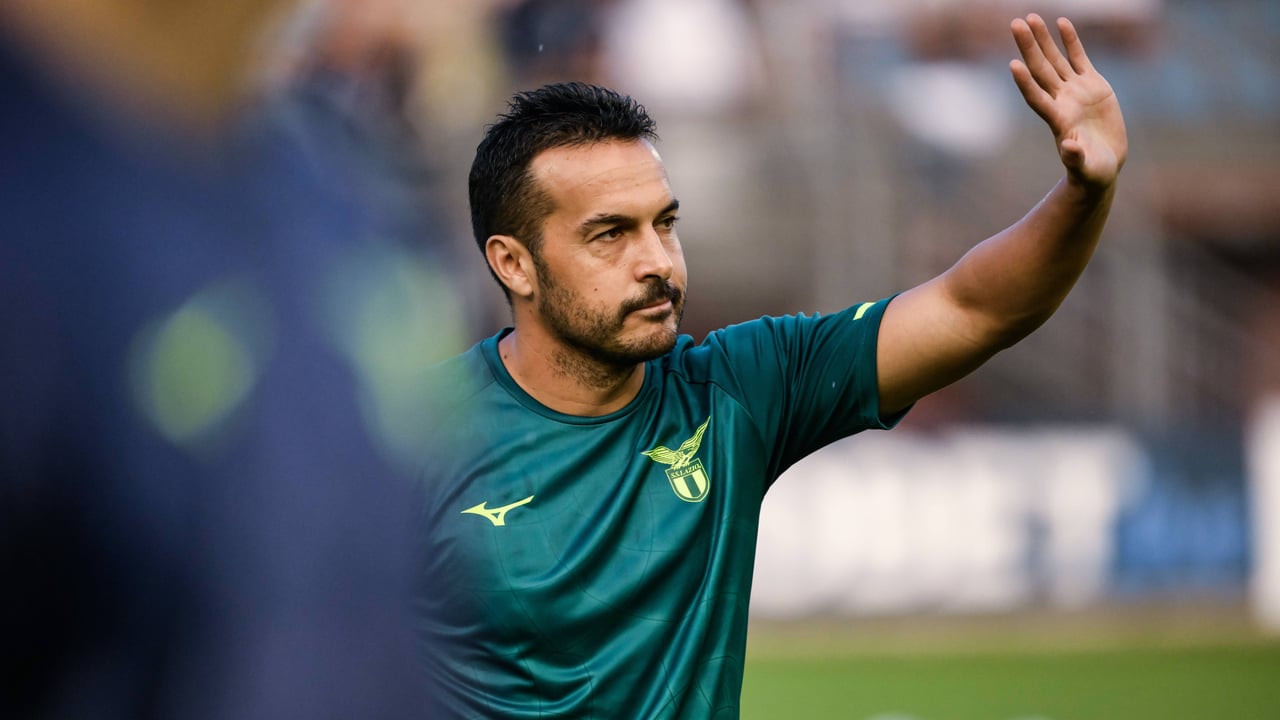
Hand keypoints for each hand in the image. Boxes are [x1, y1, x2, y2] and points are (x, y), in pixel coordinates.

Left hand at [1010, 14, 1127, 190]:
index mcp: (1058, 120)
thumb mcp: (1086, 168)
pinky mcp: (1092, 85)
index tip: (1013, 65)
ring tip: (1031, 17)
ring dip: (1043, 39)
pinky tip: (1061, 22)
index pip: (1036, 97)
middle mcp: (1061, 101)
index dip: (1025, 82)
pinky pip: (1079, 58)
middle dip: (1029, 47)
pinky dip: (1071, 41)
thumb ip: (1076, 157)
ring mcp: (1075, 91)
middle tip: (1015, 23)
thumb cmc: (1092, 172)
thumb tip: (1068, 148)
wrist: (1103, 164)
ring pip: (1055, 59)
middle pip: (1040, 70)